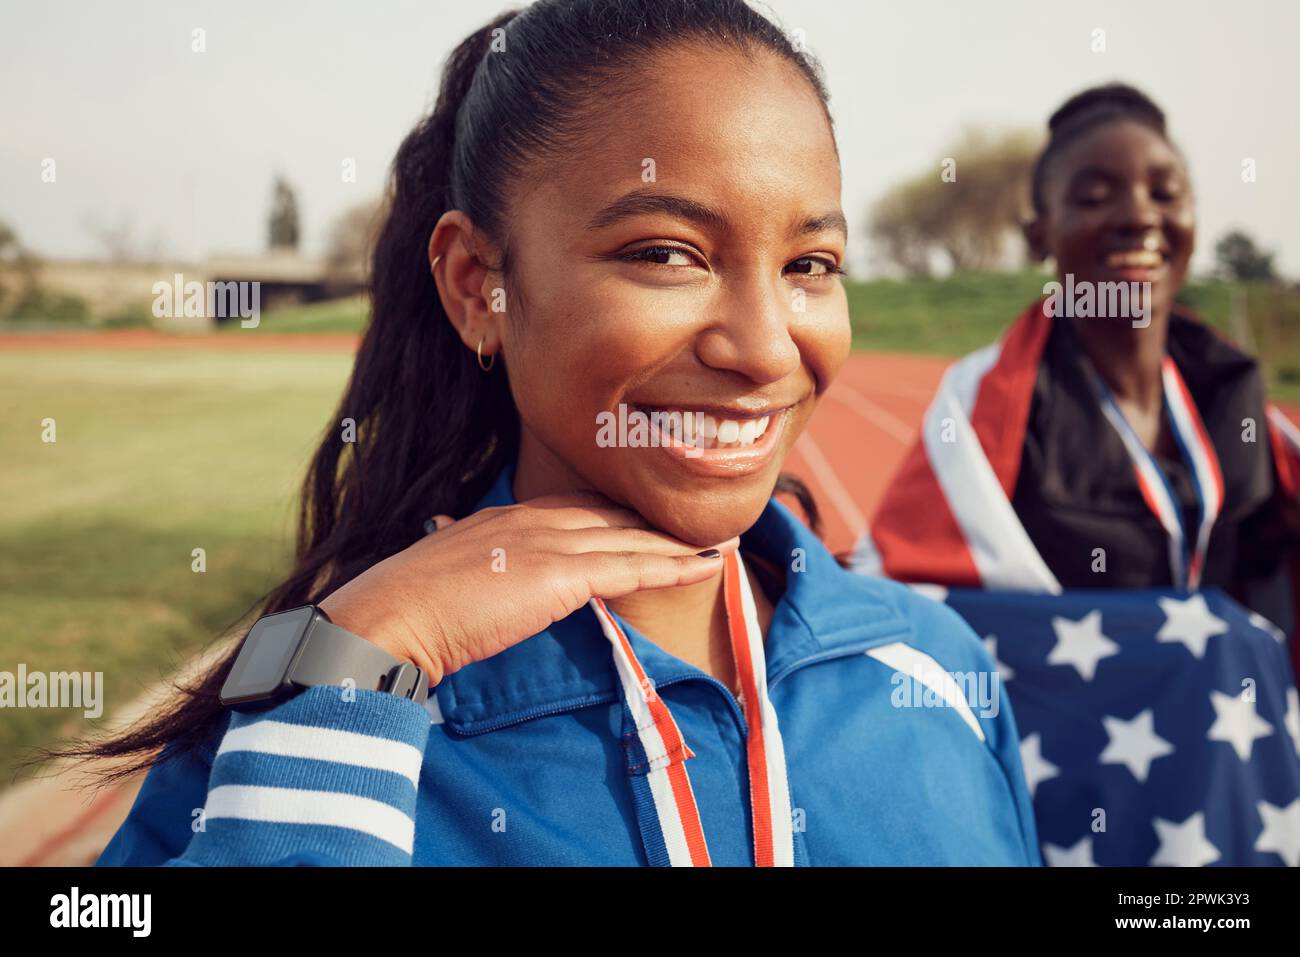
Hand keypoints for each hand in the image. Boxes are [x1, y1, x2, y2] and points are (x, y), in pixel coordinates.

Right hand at [318, 491, 737, 685]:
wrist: (392, 616)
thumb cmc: (408, 607)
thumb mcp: (448, 578)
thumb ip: (476, 574)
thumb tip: (482, 587)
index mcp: (507, 519)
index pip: (578, 509)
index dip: (618, 515)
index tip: (648, 519)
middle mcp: (534, 521)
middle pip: (612, 516)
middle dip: (657, 520)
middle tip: (699, 522)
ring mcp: (549, 544)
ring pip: (630, 539)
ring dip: (677, 542)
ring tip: (719, 541)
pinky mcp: (560, 575)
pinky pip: (630, 569)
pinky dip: (670, 566)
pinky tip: (701, 566)